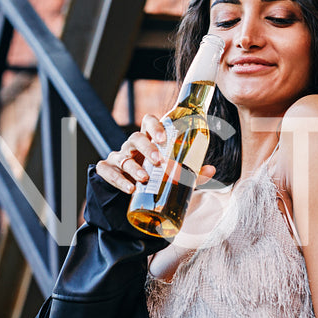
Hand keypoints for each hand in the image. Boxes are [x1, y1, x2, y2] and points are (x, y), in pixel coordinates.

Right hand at [95, 113, 215, 194]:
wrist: (130, 196)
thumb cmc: (155, 179)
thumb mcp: (174, 176)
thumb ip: (191, 173)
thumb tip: (212, 169)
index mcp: (148, 140)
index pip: (148, 122)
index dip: (155, 126)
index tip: (164, 138)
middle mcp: (132, 146)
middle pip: (135, 137)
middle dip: (147, 148)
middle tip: (158, 161)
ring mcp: (118, 158)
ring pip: (122, 157)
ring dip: (134, 168)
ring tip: (144, 179)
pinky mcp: (106, 171)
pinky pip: (107, 172)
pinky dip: (117, 180)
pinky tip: (129, 188)